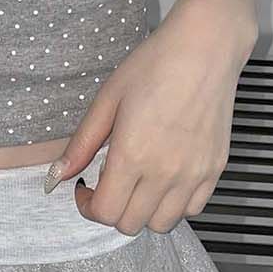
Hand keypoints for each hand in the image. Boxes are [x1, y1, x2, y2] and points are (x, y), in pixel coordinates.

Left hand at [44, 0, 255, 235]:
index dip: (87, 206)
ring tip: (138, 183)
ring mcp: (194, 174)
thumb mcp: (107, 100)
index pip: (105, 212)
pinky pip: (193, 209)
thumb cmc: (154, 66)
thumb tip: (56, 177)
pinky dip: (175, 204)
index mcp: (133, 155)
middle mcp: (166, 172)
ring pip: (162, 223)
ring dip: (143, 211)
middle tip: (108, 184)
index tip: (86, 187)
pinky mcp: (216, 169)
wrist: (205, 48)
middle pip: (130, 224)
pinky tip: (165, 179)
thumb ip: (81, 144)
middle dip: (111, 210)